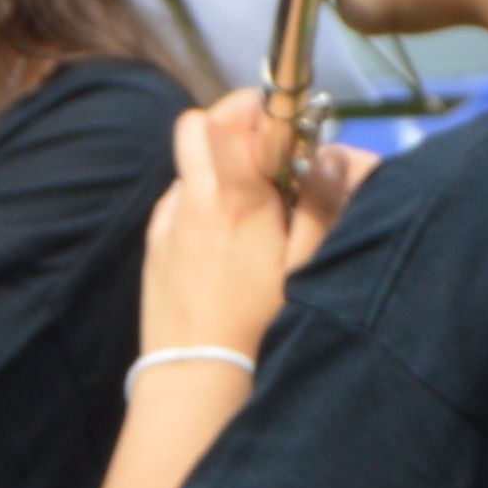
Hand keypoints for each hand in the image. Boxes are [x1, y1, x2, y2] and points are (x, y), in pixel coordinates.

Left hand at [135, 96, 356, 365]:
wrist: (197, 378)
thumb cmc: (258, 326)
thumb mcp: (304, 268)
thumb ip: (320, 205)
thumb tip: (332, 153)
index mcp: (236, 199)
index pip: (228, 117)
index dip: (258, 109)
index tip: (286, 127)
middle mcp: (194, 201)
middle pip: (195, 125)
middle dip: (230, 125)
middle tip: (266, 154)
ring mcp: (169, 222)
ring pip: (187, 165)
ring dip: (218, 166)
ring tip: (251, 207)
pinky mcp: (155, 247)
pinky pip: (176, 202)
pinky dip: (200, 202)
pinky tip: (223, 241)